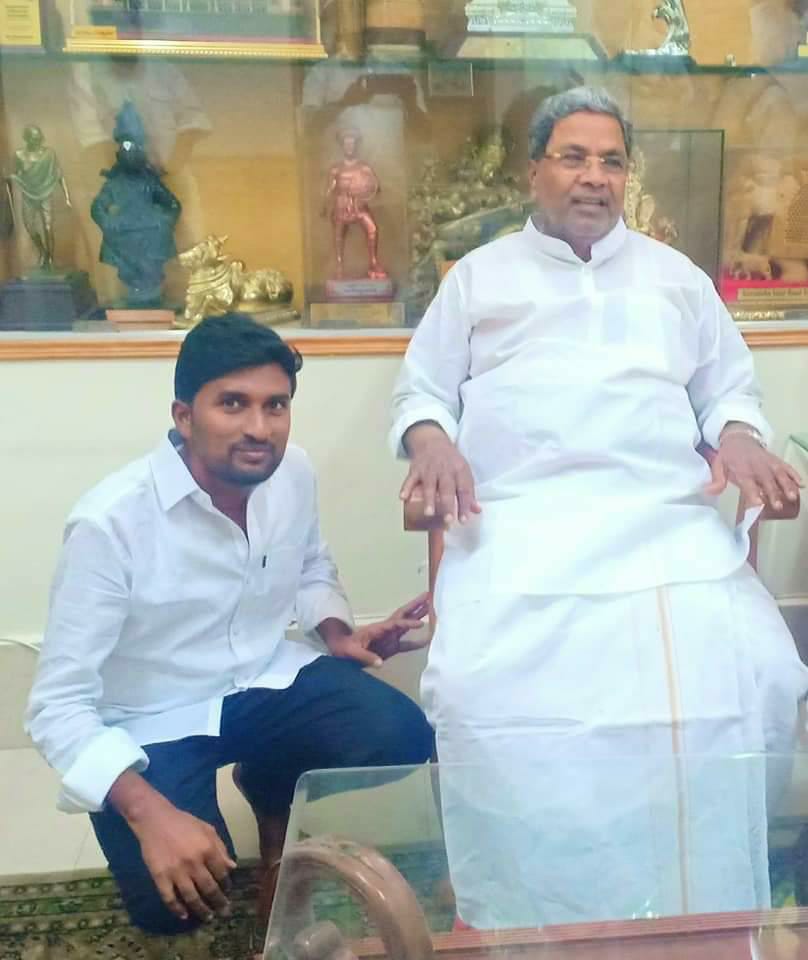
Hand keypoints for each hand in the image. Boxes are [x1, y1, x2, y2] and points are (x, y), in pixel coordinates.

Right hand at [131, 799, 235, 923]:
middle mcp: (193, 862)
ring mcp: (175, 871)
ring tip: (208, 918)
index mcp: (207, 849)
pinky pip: (169, 898)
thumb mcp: (207, 829)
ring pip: (191, 897)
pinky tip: (184, 915)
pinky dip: (177, 909)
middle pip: (209, 889)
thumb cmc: (183, 822)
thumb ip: (220, 848)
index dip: (227, 885)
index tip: (228, 892)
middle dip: (218, 903)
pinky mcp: (160, 877)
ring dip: (201, 910)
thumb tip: (232, 867)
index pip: (221, 873)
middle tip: (224, 912)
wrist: (154, 820)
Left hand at [324, 593, 430, 666]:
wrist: (340, 651)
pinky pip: (406, 643)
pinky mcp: (390, 646)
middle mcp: (386, 630)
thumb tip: (380, 663)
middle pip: (404, 614)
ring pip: (407, 624)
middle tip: (429, 595)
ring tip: (432, 608)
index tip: (421, 624)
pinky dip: (417, 641)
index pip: (396, 624)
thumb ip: (366, 657)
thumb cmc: (345, 649)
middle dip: (416, 605)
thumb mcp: (352, 653)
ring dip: (418, 616)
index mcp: (377, 629)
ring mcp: (389, 637)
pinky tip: (427, 640)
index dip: (408, 623)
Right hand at [400, 423, 480, 525]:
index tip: (463, 519)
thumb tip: (476, 510)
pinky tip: (403, 497)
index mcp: (460, 470)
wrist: (432, 441)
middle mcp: (445, 470)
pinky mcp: (415, 469)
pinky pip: (410, 479)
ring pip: (429, 485)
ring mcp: (429, 469)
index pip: (464, 489)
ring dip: (429, 499)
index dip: (464, 505)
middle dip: (448, 505)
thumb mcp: (463, 472)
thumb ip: (469, 493)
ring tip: (428, 513)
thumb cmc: (450, 461)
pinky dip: (406, 488)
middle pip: (447, 489)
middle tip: (448, 520)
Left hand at [705, 433, 802, 511]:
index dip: (752, 493)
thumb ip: (716, 480)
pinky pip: (787, 467)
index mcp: (741, 469)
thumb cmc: (729, 456)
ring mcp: (769, 463)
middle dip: (773, 493)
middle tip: (778, 505)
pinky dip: (795, 474)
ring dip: (787, 485)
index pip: (748, 483)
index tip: (758, 503)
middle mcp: (757, 466)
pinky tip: (802, 484)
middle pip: (766, 481)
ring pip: (779, 474)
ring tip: (793, 497)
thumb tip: (708, 491)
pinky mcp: (777, 460)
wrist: (739, 438)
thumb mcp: (718, 466)